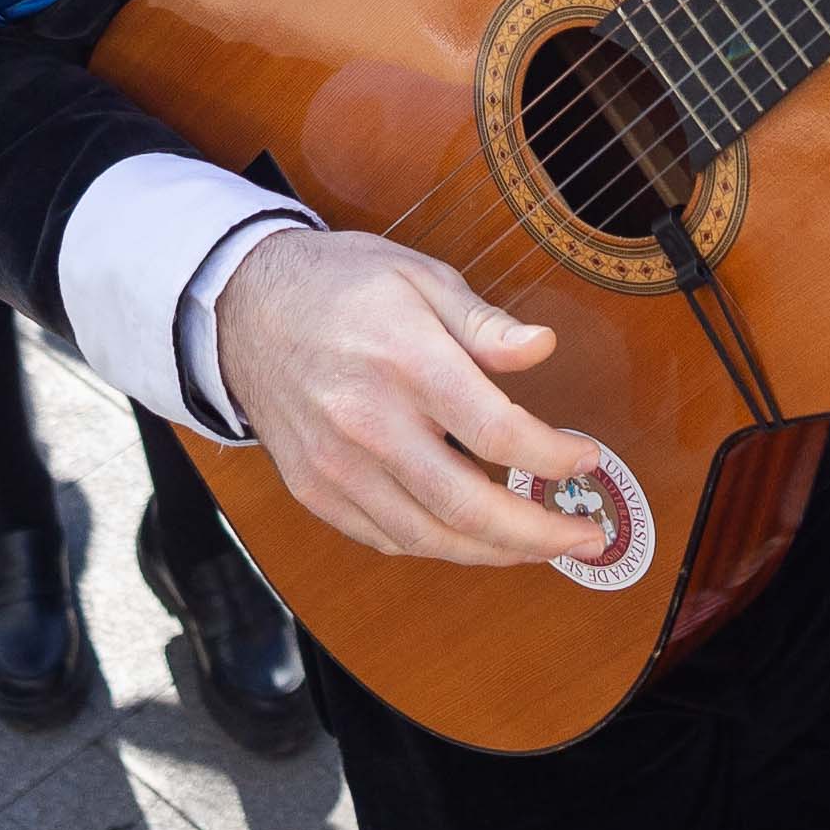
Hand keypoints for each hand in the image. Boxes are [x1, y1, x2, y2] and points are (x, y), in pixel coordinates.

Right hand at [211, 224, 621, 567]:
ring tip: (539, 544)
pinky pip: (386, 539)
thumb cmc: (340, 286)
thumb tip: (543, 348)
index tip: (587, 459)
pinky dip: (438, 545)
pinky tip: (471, 534)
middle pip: (466, 506)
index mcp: (404, 361)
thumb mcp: (420, 278)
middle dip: (538, 533)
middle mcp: (367, 422)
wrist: (242, 309)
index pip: (497, 431)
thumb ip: (484, 323)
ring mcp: (335, 464)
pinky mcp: (314, 489)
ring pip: (428, 537)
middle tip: (585, 536)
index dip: (554, 457)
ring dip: (494, 551)